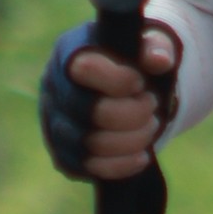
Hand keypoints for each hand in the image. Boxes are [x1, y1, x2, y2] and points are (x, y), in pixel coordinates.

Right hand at [67, 24, 178, 181]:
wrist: (124, 91)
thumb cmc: (134, 62)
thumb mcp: (149, 45)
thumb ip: (156, 47)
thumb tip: (158, 60)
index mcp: (69, 53)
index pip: (83, 69)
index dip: (118, 80)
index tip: (140, 83)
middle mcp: (53, 89)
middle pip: (89, 112)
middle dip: (133, 113)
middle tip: (152, 104)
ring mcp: (54, 125)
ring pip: (90, 144)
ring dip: (132, 140)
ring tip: (151, 126)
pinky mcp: (64, 156)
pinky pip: (89, 168)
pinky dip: (121, 165)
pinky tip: (142, 155)